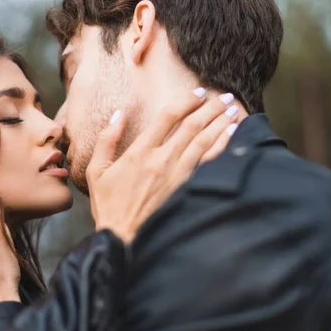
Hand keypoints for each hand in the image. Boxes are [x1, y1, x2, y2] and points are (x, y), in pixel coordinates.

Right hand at [87, 89, 238, 242]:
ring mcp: (176, 175)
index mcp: (139, 152)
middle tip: (225, 96)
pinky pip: (209, 163)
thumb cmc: (108, 205)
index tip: (199, 92)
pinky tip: (232, 136)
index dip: (185, 101)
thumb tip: (119, 114)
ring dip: (220, 123)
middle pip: (192, 126)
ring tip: (233, 110)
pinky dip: (222, 147)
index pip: (167, 117)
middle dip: (211, 108)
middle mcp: (161, 160)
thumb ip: (107, 139)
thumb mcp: (96, 171)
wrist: (124, 237)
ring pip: (204, 142)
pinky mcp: (186, 189)